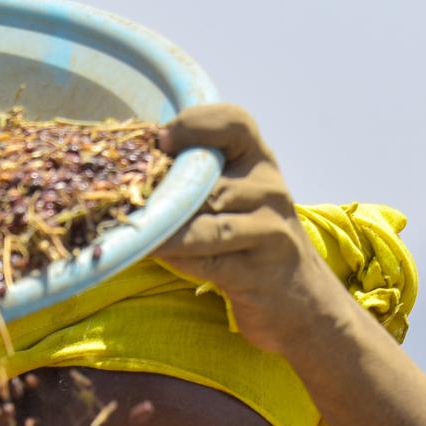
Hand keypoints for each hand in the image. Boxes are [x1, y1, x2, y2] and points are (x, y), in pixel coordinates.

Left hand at [153, 105, 362, 355]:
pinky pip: (205, 260)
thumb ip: (199, 178)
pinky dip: (173, 257)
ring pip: (204, 223)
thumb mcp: (235, 197)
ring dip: (162, 228)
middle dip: (163, 190)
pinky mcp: (256, 272)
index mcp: (260, 161)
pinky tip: (148, 253)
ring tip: (129, 229)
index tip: (161, 140)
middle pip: (207, 180)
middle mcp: (269, 190)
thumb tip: (133, 168)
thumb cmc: (249, 242)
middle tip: (123, 197)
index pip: (235, 124)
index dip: (196, 125)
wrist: (302, 302)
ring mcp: (268, 231)